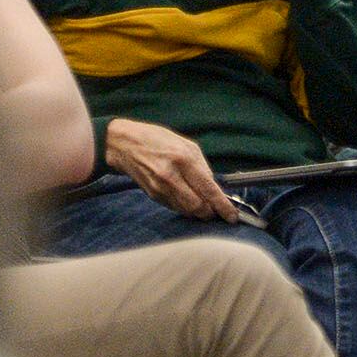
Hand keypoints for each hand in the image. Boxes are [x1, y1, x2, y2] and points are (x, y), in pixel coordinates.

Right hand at [103, 117, 241, 221]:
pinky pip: (175, 207)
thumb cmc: (159, 140)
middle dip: (211, 213)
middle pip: (197, 207)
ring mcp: (160, 188)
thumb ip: (203, 167)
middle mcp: (171, 177)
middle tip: (219, 211)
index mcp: (184, 160)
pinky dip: (186, 208)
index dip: (222, 206)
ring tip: (206, 206)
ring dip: (199, 212)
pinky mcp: (153, 195)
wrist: (124, 145)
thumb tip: (214, 186)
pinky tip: (189, 200)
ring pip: (186, 210)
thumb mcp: (188, 145)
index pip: (208, 189)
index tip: (232, 216)